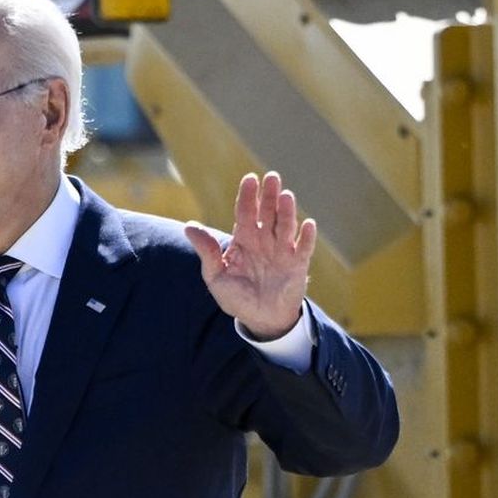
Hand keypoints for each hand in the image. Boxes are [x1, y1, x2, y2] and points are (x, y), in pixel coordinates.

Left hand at [183, 171, 314, 340]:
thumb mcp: (216, 276)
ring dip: (287, 212)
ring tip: (286, 196)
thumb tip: (189, 226)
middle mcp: (264, 241)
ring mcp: (282, 251)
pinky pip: (304, 249)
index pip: (245, 213)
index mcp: (243, 240)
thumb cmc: (236, 297)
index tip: (249, 179)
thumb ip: (207, 252)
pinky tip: (308, 225)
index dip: (247, 196)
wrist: (259, 320)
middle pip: (267, 213)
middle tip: (272, 176)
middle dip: (269, 196)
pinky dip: (307, 237)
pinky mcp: (297, 265)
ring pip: (285, 226)